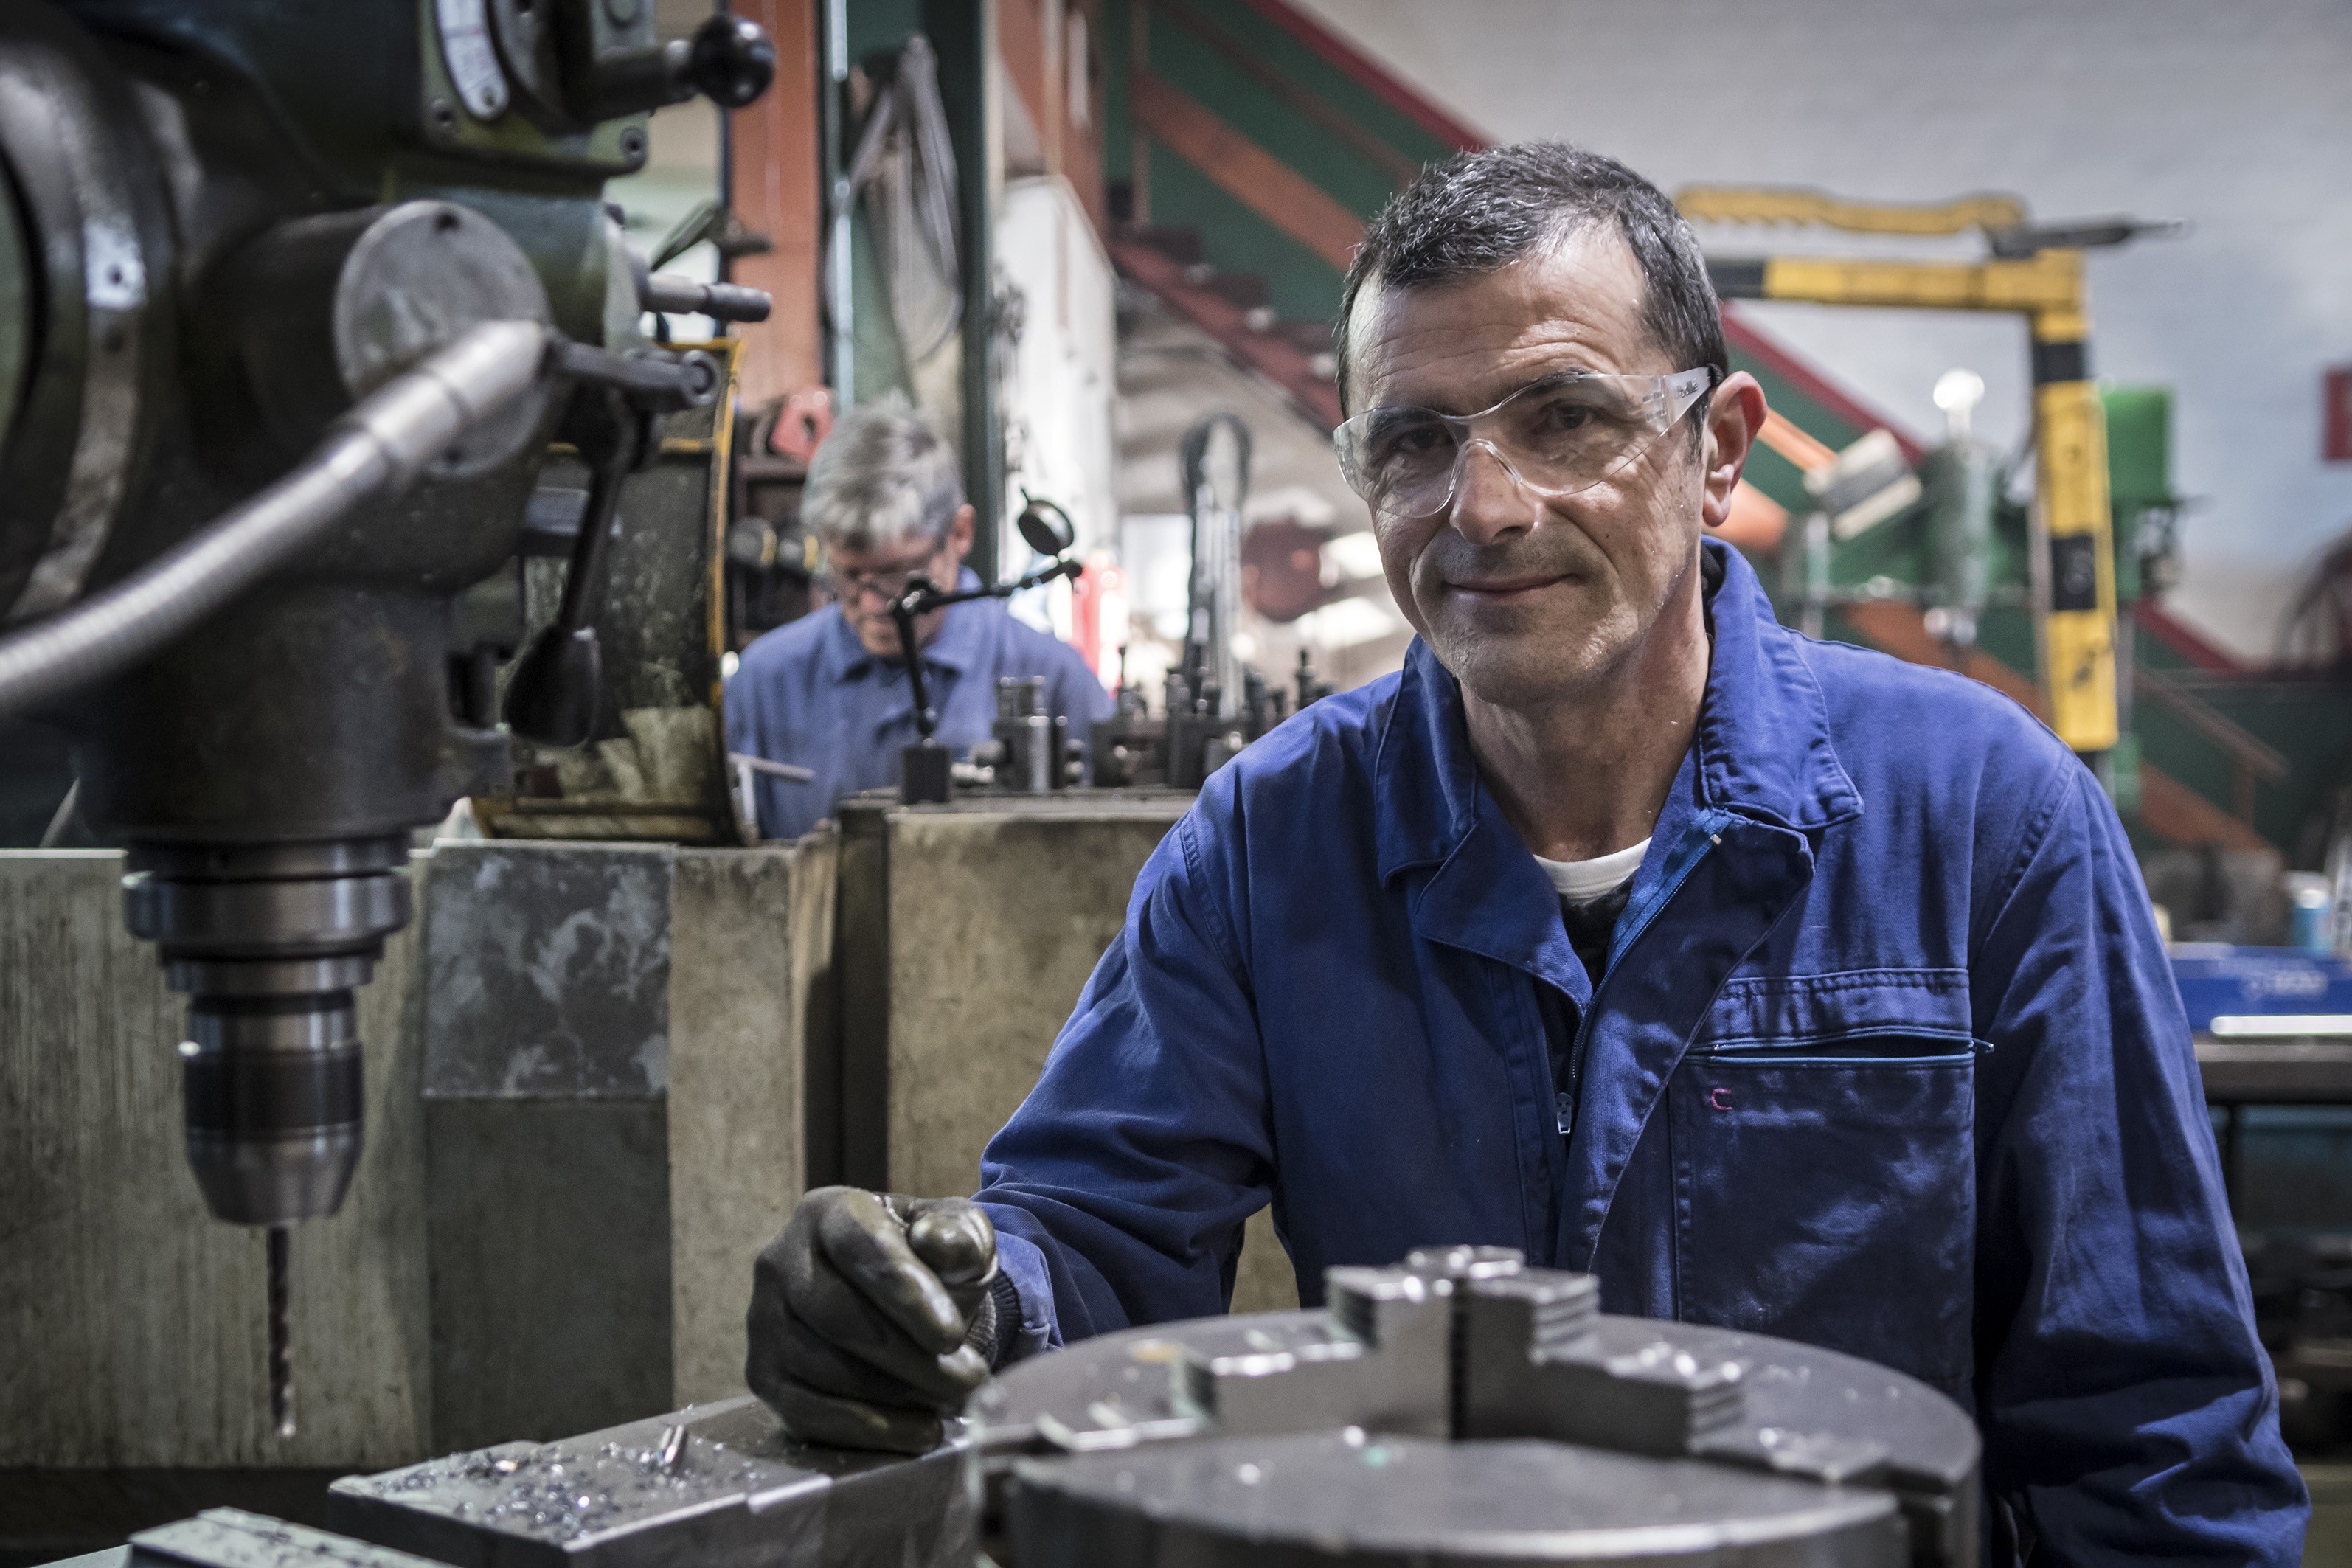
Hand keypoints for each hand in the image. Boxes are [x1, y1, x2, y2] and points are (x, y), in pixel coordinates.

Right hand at [745, 1186, 1000, 1452]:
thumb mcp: (959, 1236)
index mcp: (828, 1212)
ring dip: (893, 1394)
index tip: (951, 1336)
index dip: (904, 1292)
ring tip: (953, 1400)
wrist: (903, 1303)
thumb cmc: (932, 1264)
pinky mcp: (763, 1374)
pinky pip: (804, 1412)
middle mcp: (780, 1261)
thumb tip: (940, 1245)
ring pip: (820, 1366)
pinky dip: (865, 1430)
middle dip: (908, 1355)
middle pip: (835, 1314)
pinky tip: (918, 1432)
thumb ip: (959, 1234)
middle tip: (969, 1379)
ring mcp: (764, 1320)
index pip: (859, 1247)